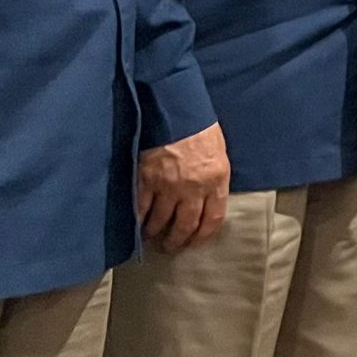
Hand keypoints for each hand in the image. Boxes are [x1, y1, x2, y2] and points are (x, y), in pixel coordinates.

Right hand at [137, 122, 230, 251]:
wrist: (175, 109)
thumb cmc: (200, 127)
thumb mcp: (219, 152)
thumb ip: (214, 177)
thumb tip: (209, 198)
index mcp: (216, 180)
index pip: (212, 218)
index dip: (203, 235)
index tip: (195, 242)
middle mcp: (193, 188)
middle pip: (185, 225)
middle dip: (178, 240)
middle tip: (171, 247)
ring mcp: (168, 186)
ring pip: (161, 221)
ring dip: (156, 233)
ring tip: (153, 238)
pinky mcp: (146, 180)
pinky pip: (141, 208)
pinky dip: (138, 220)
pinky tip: (137, 226)